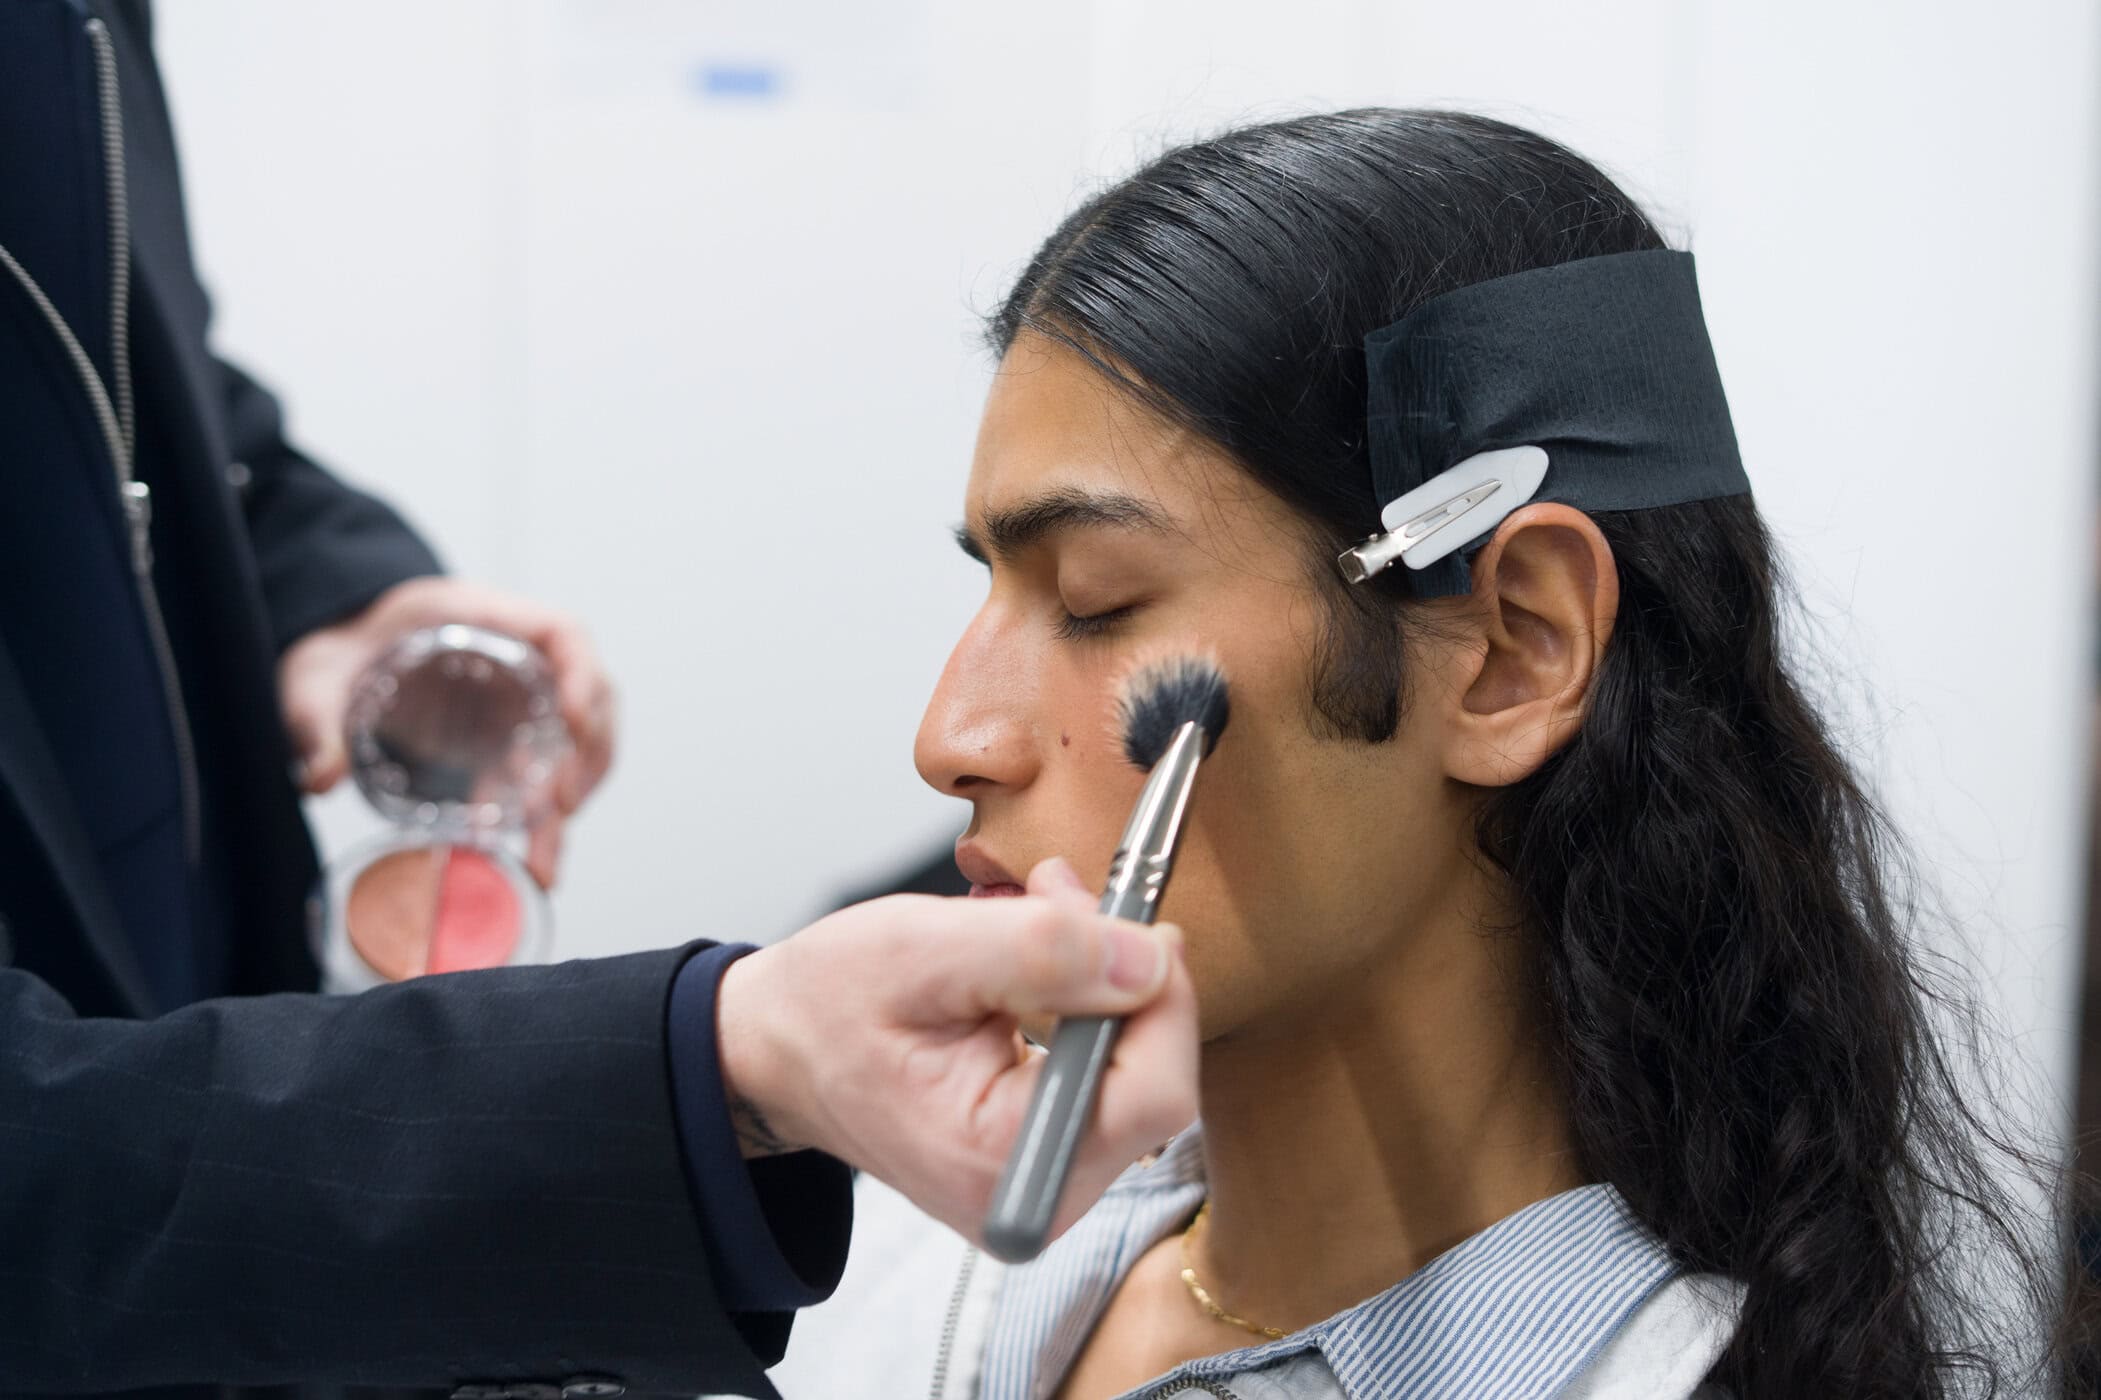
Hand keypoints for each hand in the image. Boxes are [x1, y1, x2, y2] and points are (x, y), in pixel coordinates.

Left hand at [278, 577, 615, 886]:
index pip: (562, 635)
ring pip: (574, 742)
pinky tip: (515, 848)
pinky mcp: (504, 736)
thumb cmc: (338, 643)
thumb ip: (317, 719)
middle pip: (587, 698)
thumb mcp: (316, 675)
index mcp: (481, 616)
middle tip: (561, 811)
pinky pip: (538, 772)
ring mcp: (516, 698)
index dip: (582, 676)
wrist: (337, 649)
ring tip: (546, 858)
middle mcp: (515, 657)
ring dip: (569, 797)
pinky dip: (537, 812)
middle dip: (585, 757)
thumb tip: (323, 778)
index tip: (573, 723)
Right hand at [715, 857, 1198, 1249]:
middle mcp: (1032, 1197)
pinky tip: (1037, 962)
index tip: (1132, 918)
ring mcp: (1042, 1184)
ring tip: (1036, 915)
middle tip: (1060, 895)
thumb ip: (1042, 951)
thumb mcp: (924, 949)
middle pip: (1154, 1080)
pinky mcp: (1044, 1157)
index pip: (1155, 1093)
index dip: (1162, 996)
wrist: (779, 1044)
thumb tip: (1151, 961)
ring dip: (1102, 978)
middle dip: (1121, 974)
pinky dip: (1086, 1003)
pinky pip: (1108, 1076)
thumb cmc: (829, 1002)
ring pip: (1137, 1070)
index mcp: (998, 1164)